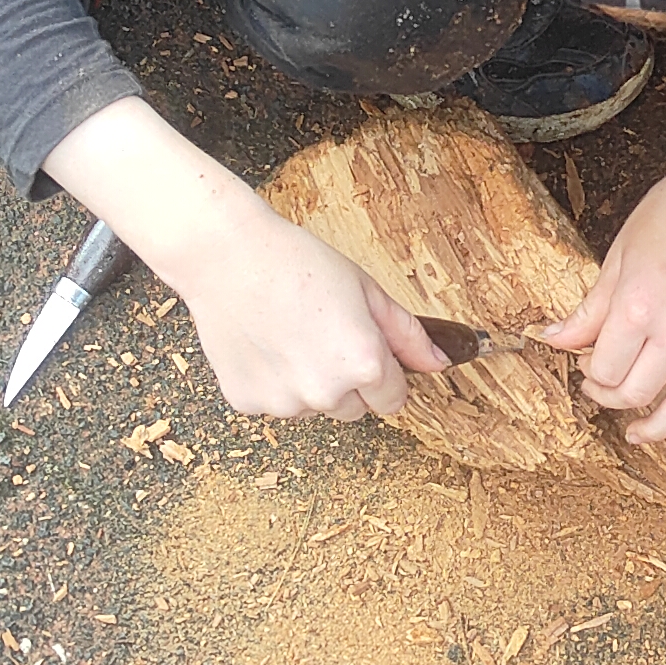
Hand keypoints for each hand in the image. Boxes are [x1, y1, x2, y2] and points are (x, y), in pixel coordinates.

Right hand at [40, 97, 449, 421]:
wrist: (227, 254)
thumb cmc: (298, 262)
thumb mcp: (366, 290)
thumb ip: (408, 333)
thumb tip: (438, 363)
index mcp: (363, 365)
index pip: (394, 401)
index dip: (385, 375)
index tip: (368, 352)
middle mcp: (325, 394)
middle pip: (354, 409)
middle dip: (347, 381)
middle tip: (324, 333)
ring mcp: (282, 403)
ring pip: (312, 407)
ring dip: (308, 383)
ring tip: (289, 333)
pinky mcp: (246, 402)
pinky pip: (273, 403)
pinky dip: (271, 381)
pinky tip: (263, 341)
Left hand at [541, 97, 665, 446]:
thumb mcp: (616, 258)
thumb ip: (589, 309)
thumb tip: (554, 339)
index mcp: (638, 307)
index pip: (604, 369)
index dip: (588, 372)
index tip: (586, 361)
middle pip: (638, 393)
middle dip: (612, 397)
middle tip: (602, 385)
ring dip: (658, 426)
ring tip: (637, 431)